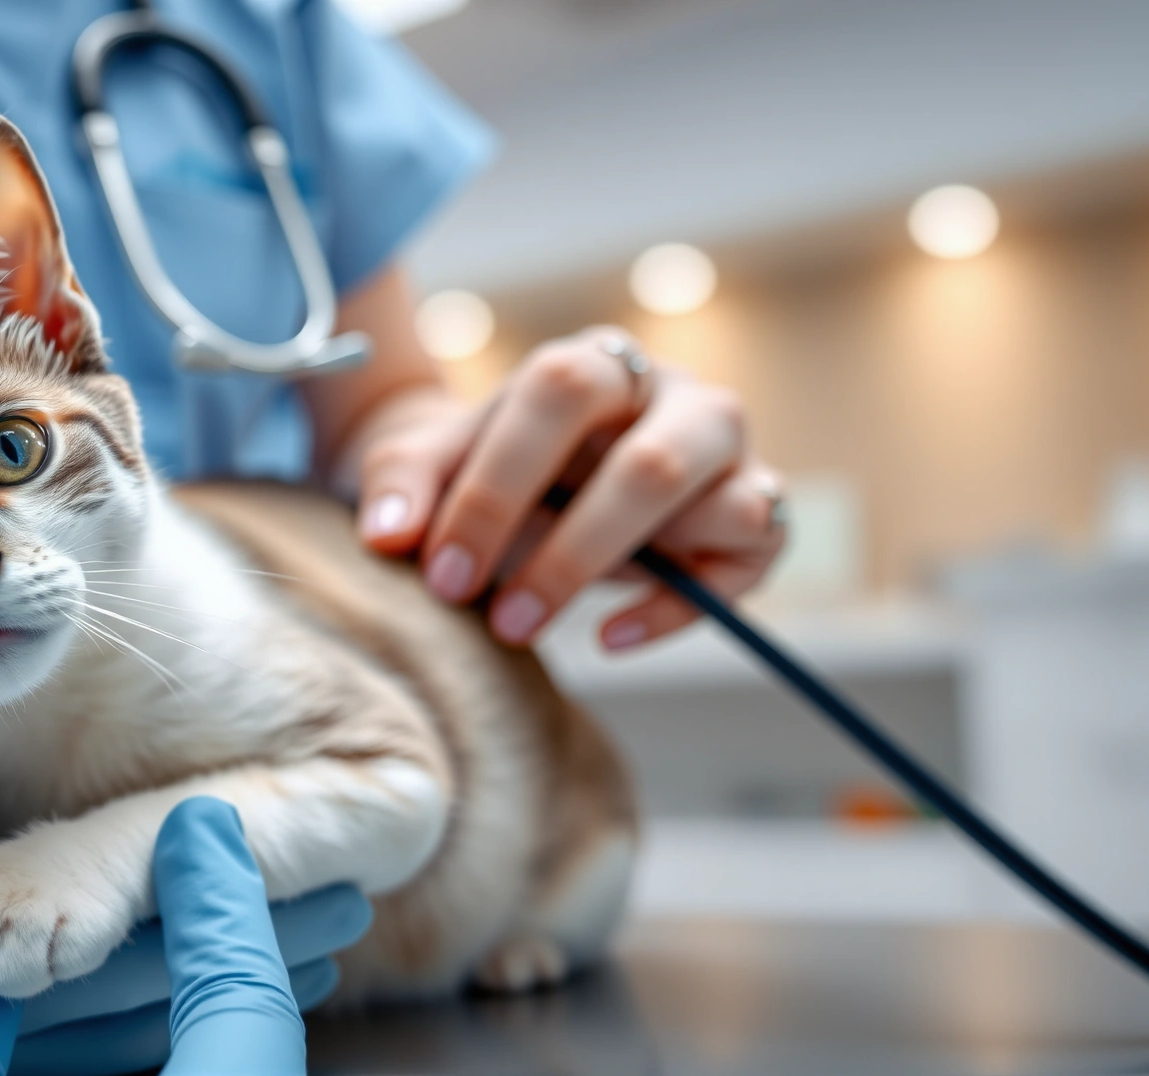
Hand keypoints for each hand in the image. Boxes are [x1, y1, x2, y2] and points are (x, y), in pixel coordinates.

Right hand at [0, 797, 324, 1075]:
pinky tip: (248, 973)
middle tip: (339, 902)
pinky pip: (96, 1045)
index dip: (166, 914)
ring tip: (324, 935)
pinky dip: (177, 1008)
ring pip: (114, 1035)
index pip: (54, 958)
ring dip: (218, 990)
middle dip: (225, 959)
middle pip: (105, 1006)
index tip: (252, 855)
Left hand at [355, 326, 785, 648]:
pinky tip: (605, 638)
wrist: (537, 483)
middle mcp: (676, 398)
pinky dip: (679, 610)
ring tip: (532, 620)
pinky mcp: (758, 517)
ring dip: (634, 578)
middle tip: (497, 618)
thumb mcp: (430, 462)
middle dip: (568, 555)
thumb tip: (390, 536)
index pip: (558, 396)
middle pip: (652, 463)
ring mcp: (728, 457)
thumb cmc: (487, 466)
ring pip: (729, 506)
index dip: (499, 487)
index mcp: (593, 364)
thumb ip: (403, 484)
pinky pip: (752, 563)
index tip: (442, 571)